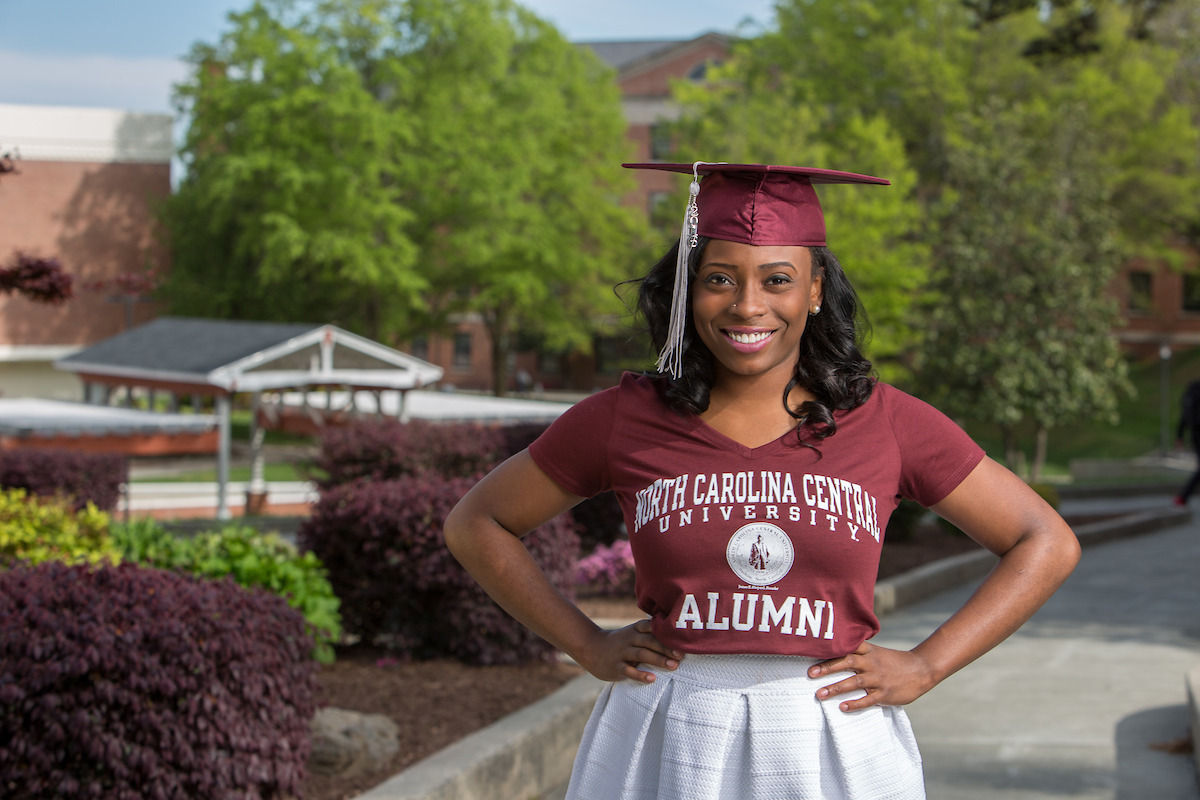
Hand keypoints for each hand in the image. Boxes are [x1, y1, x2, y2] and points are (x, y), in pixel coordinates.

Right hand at [575, 618, 683, 683]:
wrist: (591, 648)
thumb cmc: (620, 642)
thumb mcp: (632, 633)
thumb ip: (650, 634)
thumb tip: (677, 639)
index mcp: (635, 630)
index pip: (651, 626)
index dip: (665, 632)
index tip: (681, 638)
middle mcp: (629, 639)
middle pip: (649, 641)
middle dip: (666, 647)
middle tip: (682, 655)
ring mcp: (622, 652)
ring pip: (642, 654)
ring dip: (658, 660)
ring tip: (674, 666)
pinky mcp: (616, 666)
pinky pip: (629, 671)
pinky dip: (640, 674)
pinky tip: (652, 678)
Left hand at [807, 642, 936, 711]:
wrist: (921, 669)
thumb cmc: (894, 661)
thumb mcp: (876, 652)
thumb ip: (859, 653)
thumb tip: (834, 655)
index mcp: (868, 651)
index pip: (847, 647)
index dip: (831, 650)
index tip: (813, 652)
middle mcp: (872, 663)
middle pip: (847, 663)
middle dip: (827, 668)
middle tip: (810, 673)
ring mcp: (878, 679)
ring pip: (854, 683)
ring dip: (836, 688)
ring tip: (819, 694)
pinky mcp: (885, 694)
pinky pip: (868, 700)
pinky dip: (855, 704)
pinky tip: (842, 707)